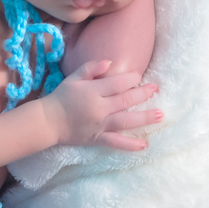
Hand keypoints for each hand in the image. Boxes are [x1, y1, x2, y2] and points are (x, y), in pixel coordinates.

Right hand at [42, 60, 161, 150]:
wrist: (48, 122)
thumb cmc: (61, 97)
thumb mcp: (73, 77)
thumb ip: (91, 68)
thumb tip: (110, 62)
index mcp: (93, 91)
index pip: (117, 83)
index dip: (131, 79)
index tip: (139, 77)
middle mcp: (99, 108)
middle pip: (126, 100)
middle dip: (143, 94)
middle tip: (156, 89)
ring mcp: (100, 125)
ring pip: (126, 121)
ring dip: (144, 118)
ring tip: (160, 115)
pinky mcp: (97, 138)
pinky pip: (116, 142)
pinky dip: (130, 145)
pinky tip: (144, 144)